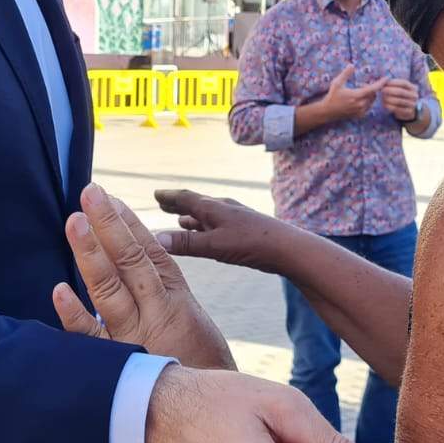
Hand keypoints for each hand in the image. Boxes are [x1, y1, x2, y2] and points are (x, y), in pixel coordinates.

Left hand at [54, 183, 234, 370]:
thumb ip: (169, 297)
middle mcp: (156, 313)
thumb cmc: (203, 371)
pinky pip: (92, 339)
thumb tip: (146, 265)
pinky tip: (58, 290)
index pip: (151, 253)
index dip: (130, 224)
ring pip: (108, 289)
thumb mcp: (196, 326)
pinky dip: (75, 315)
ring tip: (74, 221)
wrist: (211, 420)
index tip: (112, 198)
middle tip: (89, 193)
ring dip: (90, 253)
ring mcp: (134, 338)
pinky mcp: (119, 366)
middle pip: (129, 260)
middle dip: (108, 224)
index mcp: (178, 301)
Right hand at [153, 189, 291, 274]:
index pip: (185, 198)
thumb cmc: (252, 243)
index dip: (169, 197)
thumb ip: (187, 243)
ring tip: (180, 219)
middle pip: (195, 204)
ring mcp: (235, 219)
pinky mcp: (244, 231)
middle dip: (177, 204)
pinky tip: (207, 234)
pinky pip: (217, 225)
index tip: (155, 193)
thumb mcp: (215, 245)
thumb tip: (156, 237)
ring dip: (191, 217)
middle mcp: (223, 209)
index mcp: (213, 208)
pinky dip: (206, 228)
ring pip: (207, 215)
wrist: (288, 248)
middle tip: (162, 202)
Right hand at [322, 67, 386, 122]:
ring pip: (372, 101)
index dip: (381, 83)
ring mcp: (360, 111)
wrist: (328, 111)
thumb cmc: (332, 96)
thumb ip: (345, 74)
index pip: (373, 89)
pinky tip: (360, 100)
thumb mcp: (337, 83)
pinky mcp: (359, 115)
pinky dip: (367, 102)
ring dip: (370, 95)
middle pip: (374, 94)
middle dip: (372, 88)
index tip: (386, 78)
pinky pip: (368, 107)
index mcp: (356, 95)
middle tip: (363, 84)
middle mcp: (360, 104)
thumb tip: (352, 65)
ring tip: (360, 91)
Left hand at [379, 80, 419, 122]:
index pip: (404, 83)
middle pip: (401, 91)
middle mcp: (414, 96)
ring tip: (382, 97)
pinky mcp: (408, 112)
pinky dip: (389, 106)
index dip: (393, 82)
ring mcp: (412, 104)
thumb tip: (384, 79)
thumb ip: (394, 84)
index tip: (385, 82)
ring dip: (388, 99)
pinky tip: (384, 104)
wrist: (408, 110)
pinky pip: (397, 109)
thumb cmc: (401, 97)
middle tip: (382, 90)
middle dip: (390, 90)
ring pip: (398, 101)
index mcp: (413, 88)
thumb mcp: (401, 89)